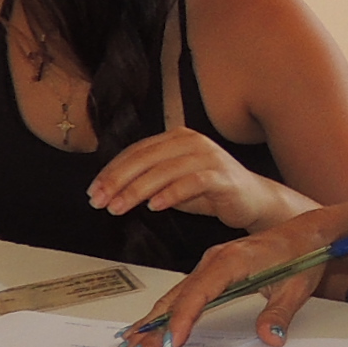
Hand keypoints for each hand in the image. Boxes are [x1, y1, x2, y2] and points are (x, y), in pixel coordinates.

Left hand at [89, 129, 303, 232]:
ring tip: (119, 208)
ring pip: (165, 170)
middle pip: (146, 158)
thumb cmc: (212, 192)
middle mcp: (192, 142)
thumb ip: (148, 179)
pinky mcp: (223, 176)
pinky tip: (154, 206)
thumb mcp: (173, 182)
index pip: (136, 151)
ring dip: (137, 190)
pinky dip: (170, 194)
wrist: (254, 200)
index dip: (111, 171)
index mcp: (178, 138)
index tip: (93, 191)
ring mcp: (209, 157)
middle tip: (99, 200)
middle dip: (118, 180)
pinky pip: (192, 182)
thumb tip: (110, 189)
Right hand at [121, 213, 333, 346]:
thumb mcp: (298, 287)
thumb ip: (280, 312)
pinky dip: (164, 311)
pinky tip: (147, 327)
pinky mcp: (212, 270)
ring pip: (175, 296)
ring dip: (153, 322)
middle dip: (155, 327)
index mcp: (233, 260)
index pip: (200, 292)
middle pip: (178, 296)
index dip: (183, 318)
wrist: (307, 232)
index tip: (171, 342)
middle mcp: (215, 260)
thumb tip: (270, 337)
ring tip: (129, 346)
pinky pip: (182, 293)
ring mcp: (211, 264)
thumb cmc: (303, 255)